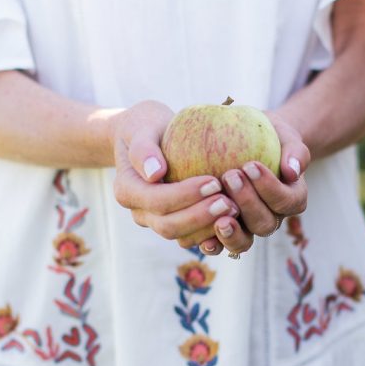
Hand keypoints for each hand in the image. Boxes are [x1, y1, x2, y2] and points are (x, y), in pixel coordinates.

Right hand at [110, 100, 236, 254]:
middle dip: (200, 217)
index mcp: (128, 190)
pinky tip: (236, 222)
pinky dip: (214, 235)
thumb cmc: (148, 126)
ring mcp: (158, 222)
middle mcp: (141, 213)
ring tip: (235, 210)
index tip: (214, 181)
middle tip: (229, 202)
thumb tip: (155, 173)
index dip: (185, 195)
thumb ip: (143, 148)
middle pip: (168, 226)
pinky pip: (195, 239)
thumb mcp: (141, 126)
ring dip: (209, 229)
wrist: (149, 137)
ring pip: (182, 238)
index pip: (156, 200)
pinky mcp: (177, 226)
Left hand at [212, 114, 309, 255]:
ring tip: (218, 217)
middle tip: (230, 176)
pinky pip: (220, 245)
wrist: (249, 142)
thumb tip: (292, 171)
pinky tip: (199, 235)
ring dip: (231, 232)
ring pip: (244, 242)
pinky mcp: (226, 232)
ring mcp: (248, 228)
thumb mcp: (286, 136)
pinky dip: (212, 244)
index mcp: (291, 199)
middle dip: (248, 203)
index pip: (287, 201)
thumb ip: (295, 152)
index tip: (250, 165)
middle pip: (265, 223)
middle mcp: (271, 218)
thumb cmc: (271, 137)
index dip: (270, 188)